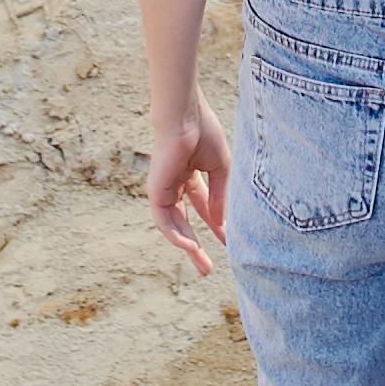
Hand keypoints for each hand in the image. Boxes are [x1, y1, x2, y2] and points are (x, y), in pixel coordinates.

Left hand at [145, 111, 228, 272]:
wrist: (185, 116)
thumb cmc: (204, 132)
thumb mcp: (220, 168)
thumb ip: (220, 196)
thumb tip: (220, 223)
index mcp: (190, 175)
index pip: (203, 205)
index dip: (216, 224)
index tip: (228, 242)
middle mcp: (175, 184)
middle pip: (184, 222)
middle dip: (196, 245)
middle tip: (206, 268)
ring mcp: (164, 189)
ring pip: (173, 225)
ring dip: (187, 246)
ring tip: (203, 265)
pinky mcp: (155, 191)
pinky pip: (163, 220)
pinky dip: (175, 234)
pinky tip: (190, 246)